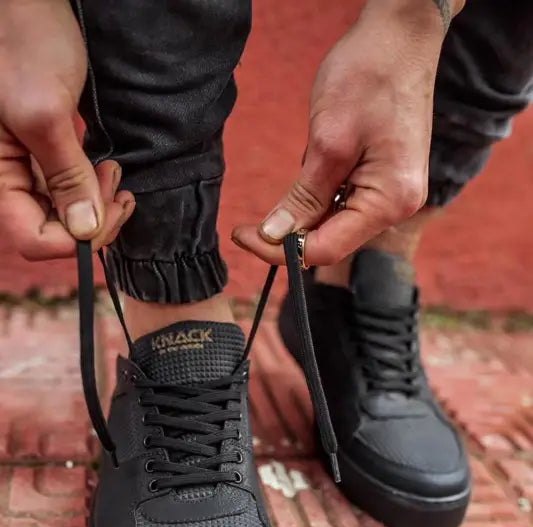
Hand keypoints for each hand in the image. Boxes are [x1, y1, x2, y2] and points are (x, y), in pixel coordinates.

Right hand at [0, 0, 133, 259]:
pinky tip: (107, 169)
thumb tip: (85, 231)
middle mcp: (10, 178)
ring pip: (66, 213)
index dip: (75, 239)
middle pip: (53, 231)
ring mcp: (27, 167)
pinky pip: (70, 189)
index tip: (108, 211)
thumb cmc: (26, 42)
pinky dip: (93, 187)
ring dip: (98, 204)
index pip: (33, 238)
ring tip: (115, 173)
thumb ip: (65, 176)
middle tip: (119, 190)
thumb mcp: (45, 113)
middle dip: (93, 220)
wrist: (30, 3)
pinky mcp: (46, 153)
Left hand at [232, 0, 451, 265]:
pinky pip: (345, 203)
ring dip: (305, 211)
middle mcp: (398, 206)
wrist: (401, 36)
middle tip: (248, 224)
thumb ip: (303, 198)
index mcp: (389, 201)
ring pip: (335, 223)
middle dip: (289, 235)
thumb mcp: (327, 142)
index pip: (325, 249)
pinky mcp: (386, 179)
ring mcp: (394, 193)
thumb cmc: (369, 77)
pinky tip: (317, 161)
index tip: (243, 236)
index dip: (280, 250)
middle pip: (331, 241)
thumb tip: (274, 236)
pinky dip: (320, 195)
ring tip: (299, 165)